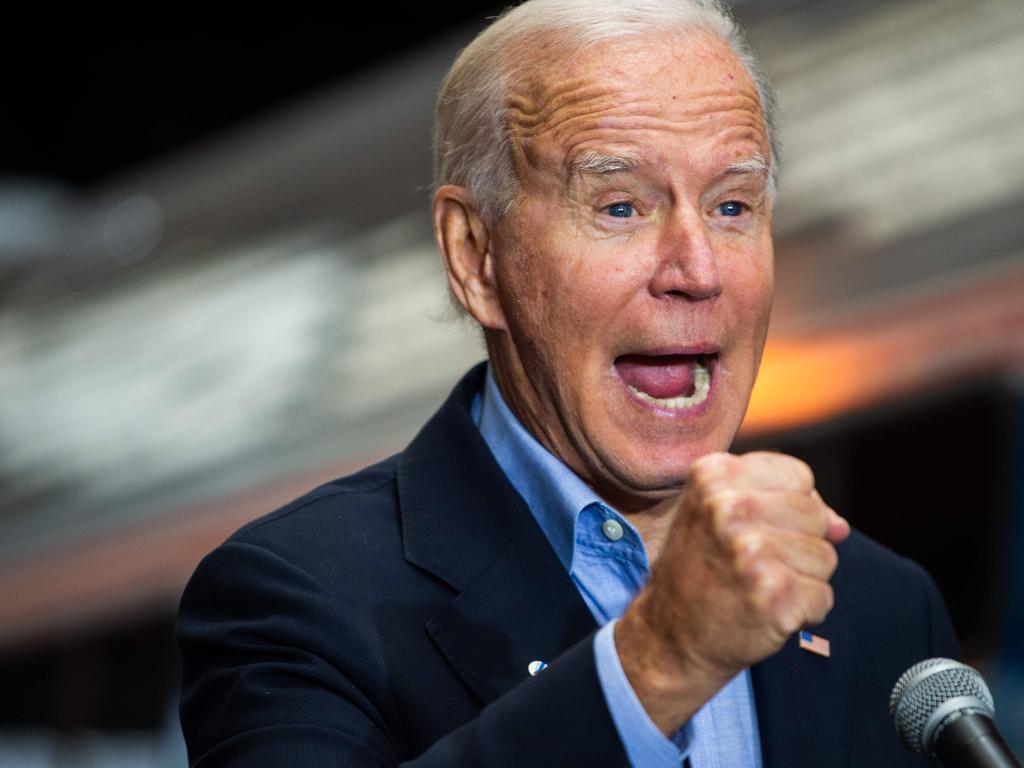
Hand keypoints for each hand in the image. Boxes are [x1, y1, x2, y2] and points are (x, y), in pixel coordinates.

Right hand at [615, 451, 849, 734]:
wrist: (669, 635)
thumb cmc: (698, 569)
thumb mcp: (718, 515)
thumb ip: (782, 504)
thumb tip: (841, 527)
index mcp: (713, 475)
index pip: (799, 476)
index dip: (789, 505)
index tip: (754, 528)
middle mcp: (730, 507)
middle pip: (817, 514)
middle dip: (799, 542)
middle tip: (752, 564)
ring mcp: (752, 552)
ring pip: (826, 556)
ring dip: (801, 579)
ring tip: (756, 587)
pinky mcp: (774, 595)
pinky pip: (823, 597)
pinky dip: (802, 612)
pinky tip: (764, 611)